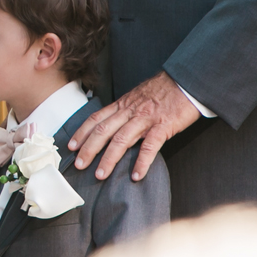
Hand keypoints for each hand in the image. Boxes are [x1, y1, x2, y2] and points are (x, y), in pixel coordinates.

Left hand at [68, 71, 199, 180]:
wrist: (185, 81)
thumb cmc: (162, 90)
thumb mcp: (137, 97)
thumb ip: (125, 110)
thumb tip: (113, 124)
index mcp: (122, 104)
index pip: (96, 119)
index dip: (82, 133)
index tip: (71, 146)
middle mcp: (130, 111)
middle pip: (103, 131)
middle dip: (89, 149)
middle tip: (79, 165)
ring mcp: (146, 118)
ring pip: (121, 140)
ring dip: (109, 159)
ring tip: (100, 174)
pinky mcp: (164, 125)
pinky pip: (150, 146)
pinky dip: (142, 162)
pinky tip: (136, 176)